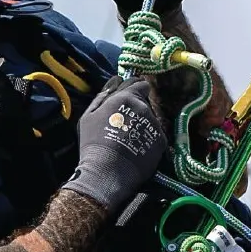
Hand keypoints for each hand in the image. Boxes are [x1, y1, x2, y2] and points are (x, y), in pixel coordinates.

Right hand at [65, 77, 167, 214]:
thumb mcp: (89, 115)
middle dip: (137, 106)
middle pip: (145, 100)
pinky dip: (147, 138)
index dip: (133, 89)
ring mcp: (154, 124)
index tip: (126, 99)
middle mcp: (144, 108)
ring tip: (127, 138)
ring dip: (142, 122)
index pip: (140, 83)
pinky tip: (135, 148)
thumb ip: (104, 94)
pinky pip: (155, 134)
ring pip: (150, 117)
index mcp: (127, 97)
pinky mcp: (161, 141)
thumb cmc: (94, 142)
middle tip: (122, 122)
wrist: (107, 172)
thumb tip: (117, 79)